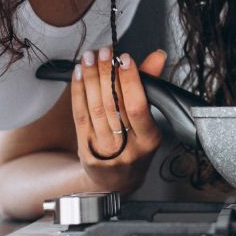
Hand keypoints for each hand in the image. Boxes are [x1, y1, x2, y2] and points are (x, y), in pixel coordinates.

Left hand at [71, 46, 165, 193]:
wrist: (115, 182)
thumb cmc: (136, 147)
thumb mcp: (149, 122)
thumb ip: (150, 86)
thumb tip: (157, 56)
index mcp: (149, 140)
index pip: (138, 106)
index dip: (130, 80)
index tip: (125, 59)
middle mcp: (127, 148)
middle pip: (114, 105)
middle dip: (107, 74)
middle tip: (104, 53)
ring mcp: (105, 151)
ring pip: (95, 108)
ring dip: (90, 78)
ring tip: (90, 58)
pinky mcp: (86, 151)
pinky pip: (81, 116)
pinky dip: (78, 92)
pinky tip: (78, 75)